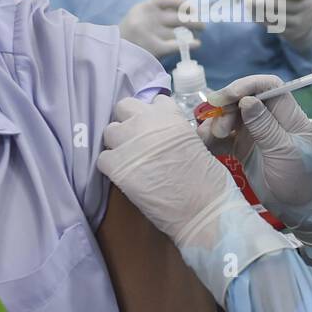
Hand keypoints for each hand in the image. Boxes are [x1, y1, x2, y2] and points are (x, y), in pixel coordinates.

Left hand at [98, 95, 296, 302]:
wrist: (203, 209)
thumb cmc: (209, 181)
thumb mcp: (196, 143)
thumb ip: (175, 132)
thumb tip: (162, 136)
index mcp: (171, 116)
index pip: (153, 101)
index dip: (152, 116)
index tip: (155, 129)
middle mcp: (147, 122)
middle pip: (124, 107)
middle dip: (129, 122)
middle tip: (137, 141)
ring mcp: (129, 143)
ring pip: (109, 131)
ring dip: (118, 144)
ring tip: (129, 160)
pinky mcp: (117, 166)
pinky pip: (103, 159)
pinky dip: (111, 167)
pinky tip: (123, 177)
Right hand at [119, 0, 204, 57]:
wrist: (114, 55)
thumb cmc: (129, 36)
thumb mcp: (137, 17)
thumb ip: (155, 13)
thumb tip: (182, 10)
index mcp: (143, 8)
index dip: (181, 2)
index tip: (192, 6)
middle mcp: (148, 19)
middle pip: (177, 16)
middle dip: (193, 19)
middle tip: (202, 25)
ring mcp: (151, 34)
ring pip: (178, 31)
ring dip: (192, 32)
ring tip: (197, 35)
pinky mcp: (154, 49)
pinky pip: (177, 45)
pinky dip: (189, 44)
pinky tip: (196, 44)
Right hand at [197, 75, 311, 244]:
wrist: (300, 211)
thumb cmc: (300, 180)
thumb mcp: (285, 153)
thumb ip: (265, 127)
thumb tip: (247, 100)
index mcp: (288, 115)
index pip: (269, 86)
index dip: (248, 85)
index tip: (228, 96)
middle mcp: (270, 119)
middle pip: (244, 99)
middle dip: (228, 107)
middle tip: (219, 126)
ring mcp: (255, 133)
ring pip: (231, 116)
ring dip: (217, 123)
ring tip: (212, 138)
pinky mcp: (243, 148)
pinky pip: (224, 136)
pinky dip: (213, 138)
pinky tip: (205, 145)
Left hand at [256, 0, 311, 51]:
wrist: (308, 23)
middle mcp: (308, 8)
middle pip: (282, 4)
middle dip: (264, 1)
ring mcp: (302, 22)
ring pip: (277, 17)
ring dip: (260, 11)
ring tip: (248, 5)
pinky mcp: (293, 33)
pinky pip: (275, 27)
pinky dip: (262, 20)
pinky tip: (253, 15)